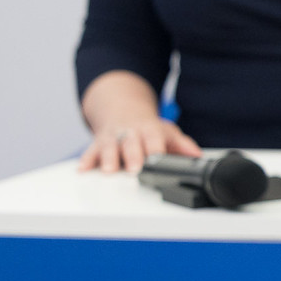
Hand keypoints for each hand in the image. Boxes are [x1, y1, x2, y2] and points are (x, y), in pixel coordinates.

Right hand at [78, 115, 200, 172]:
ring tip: (109, 170)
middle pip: (131, 143)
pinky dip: (86, 160)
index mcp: (149, 130)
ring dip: (108, 158)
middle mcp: (129, 133)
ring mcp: (112, 138)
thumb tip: (198, 157)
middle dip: (132, 156)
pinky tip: (82, 169)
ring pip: (109, 146)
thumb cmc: (147, 128)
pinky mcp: (97, 143)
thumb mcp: (167, 132)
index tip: (156, 159)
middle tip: (135, 170)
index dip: (155, 149)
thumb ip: (182, 146)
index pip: (153, 139)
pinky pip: (89, 151)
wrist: (123, 110)